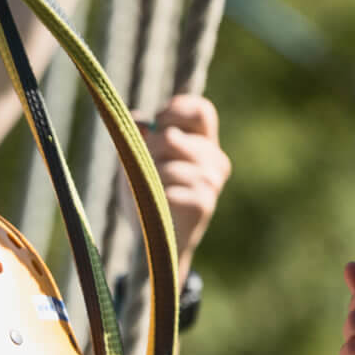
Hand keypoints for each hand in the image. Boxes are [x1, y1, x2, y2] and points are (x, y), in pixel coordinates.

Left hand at [143, 94, 230, 276]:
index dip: (176, 110)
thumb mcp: (139, 163)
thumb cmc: (148, 199)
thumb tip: (139, 121)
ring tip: (152, 194)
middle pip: (171, 137)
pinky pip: (165, 188)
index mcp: (205, 145)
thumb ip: (140, 139)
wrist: (157, 244)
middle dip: (148, 151)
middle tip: (144, 171)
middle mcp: (215, 161)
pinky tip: (159, 208)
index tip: (156, 123)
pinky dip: (153, 197)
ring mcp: (211, 182)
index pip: (201, 111)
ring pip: (166, 164)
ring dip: (149, 178)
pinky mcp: (202, 203)